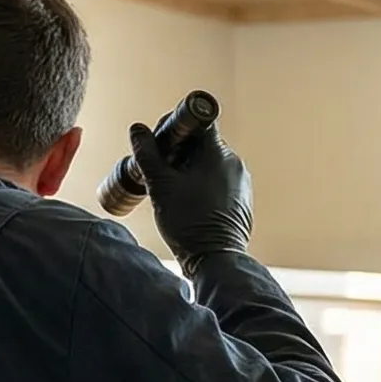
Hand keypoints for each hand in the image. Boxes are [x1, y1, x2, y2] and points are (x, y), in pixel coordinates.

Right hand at [130, 118, 252, 272]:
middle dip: (181, 152)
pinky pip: (220, 182)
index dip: (177, 127)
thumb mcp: (160, 186)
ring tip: (174, 190)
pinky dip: (204, 186)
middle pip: (204, 144)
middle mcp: (234, 163)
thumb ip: (147, 155)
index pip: (199, 121)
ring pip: (211, 164)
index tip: (163, 142)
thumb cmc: (189, 223)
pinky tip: (190, 203)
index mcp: (218, 152)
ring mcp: (241, 182)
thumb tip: (138, 131)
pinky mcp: (242, 200)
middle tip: (161, 169)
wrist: (216, 260)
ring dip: (192, 170)